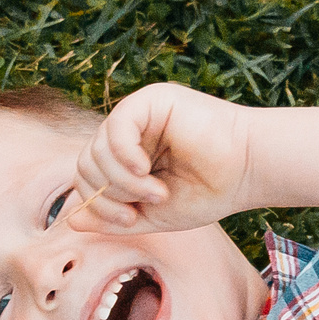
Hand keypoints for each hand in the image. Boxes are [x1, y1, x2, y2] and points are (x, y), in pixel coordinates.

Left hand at [66, 82, 256, 235]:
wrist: (247, 171)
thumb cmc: (207, 192)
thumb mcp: (151, 216)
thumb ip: (111, 219)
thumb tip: (71, 219)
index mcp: (127, 157)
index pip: (88, 177)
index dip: (98, 203)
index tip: (130, 219)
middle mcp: (129, 132)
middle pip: (86, 163)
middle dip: (109, 194)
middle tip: (142, 206)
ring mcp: (138, 114)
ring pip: (97, 148)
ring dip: (123, 180)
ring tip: (156, 191)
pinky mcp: (152, 100)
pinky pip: (116, 126)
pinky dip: (124, 155)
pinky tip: (145, 169)